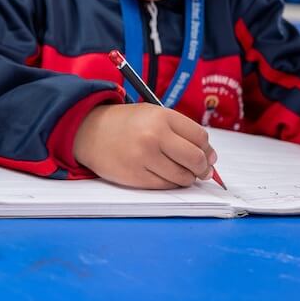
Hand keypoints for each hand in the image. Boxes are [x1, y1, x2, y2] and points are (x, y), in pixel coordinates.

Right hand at [72, 104, 217, 188]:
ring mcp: (144, 157)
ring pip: (183, 176)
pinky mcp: (135, 176)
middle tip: (200, 169)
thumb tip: (211, 160)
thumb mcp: (152, 115)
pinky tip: (163, 174)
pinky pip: (166, 186)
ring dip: (187, 178)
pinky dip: (170, 183)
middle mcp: (154, 136)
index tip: (206, 154)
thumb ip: (181, 131)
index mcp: (161, 116)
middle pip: (196, 159)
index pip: (200, 137)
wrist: (88, 131)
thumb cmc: (126, 124)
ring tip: (179, 171)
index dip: (207, 149)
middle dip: (203, 168)